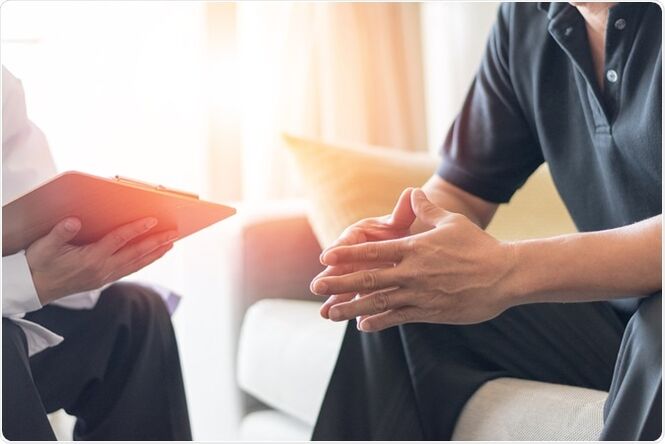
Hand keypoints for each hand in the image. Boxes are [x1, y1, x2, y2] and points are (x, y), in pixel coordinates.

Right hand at [26, 217, 177, 304]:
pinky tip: (153, 255)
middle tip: (174, 233)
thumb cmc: (38, 264)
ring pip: (136, 264)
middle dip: (156, 243)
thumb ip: (59, 234)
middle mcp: (102, 269)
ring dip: (155, 253)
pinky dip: (144, 261)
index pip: (119, 241)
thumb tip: (73, 221)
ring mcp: (105, 276)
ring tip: (171, 243)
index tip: (152, 220)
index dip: (136, 229)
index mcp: (90, 259)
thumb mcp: (43, 248)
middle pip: (135, 254)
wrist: (34, 288)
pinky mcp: (104, 279)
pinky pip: (130, 269)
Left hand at [311, 189, 517, 330]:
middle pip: (368, 279)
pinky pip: (398, 318)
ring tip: (330, 313)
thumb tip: (413, 192)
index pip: (372, 252)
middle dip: (338, 283)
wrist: (504, 276)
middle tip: (315, 286)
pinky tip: (362, 325)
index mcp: (414, 249)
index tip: (325, 258)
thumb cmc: (478, 246)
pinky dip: (379, 321)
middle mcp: (412, 273)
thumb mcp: (451, 222)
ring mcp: (419, 295)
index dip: (346, 255)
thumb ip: (427, 209)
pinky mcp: (430, 312)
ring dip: (351, 308)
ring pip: (378, 302)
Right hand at [312, 188, 416, 318]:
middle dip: (330, 279)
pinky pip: (359, 301)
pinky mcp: (364, 289)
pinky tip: (355, 324)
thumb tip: (411, 193)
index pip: (347, 242)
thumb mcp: (400, 221)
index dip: (338, 249)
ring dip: (336, 300)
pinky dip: (356, 311)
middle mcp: (354, 255)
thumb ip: (403, 211)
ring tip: (325, 314)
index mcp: (359, 235)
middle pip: (341, 268)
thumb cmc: (399, 229)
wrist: (406, 245)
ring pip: (346, 288)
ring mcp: (358, 273)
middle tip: (317, 287)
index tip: (327, 257)